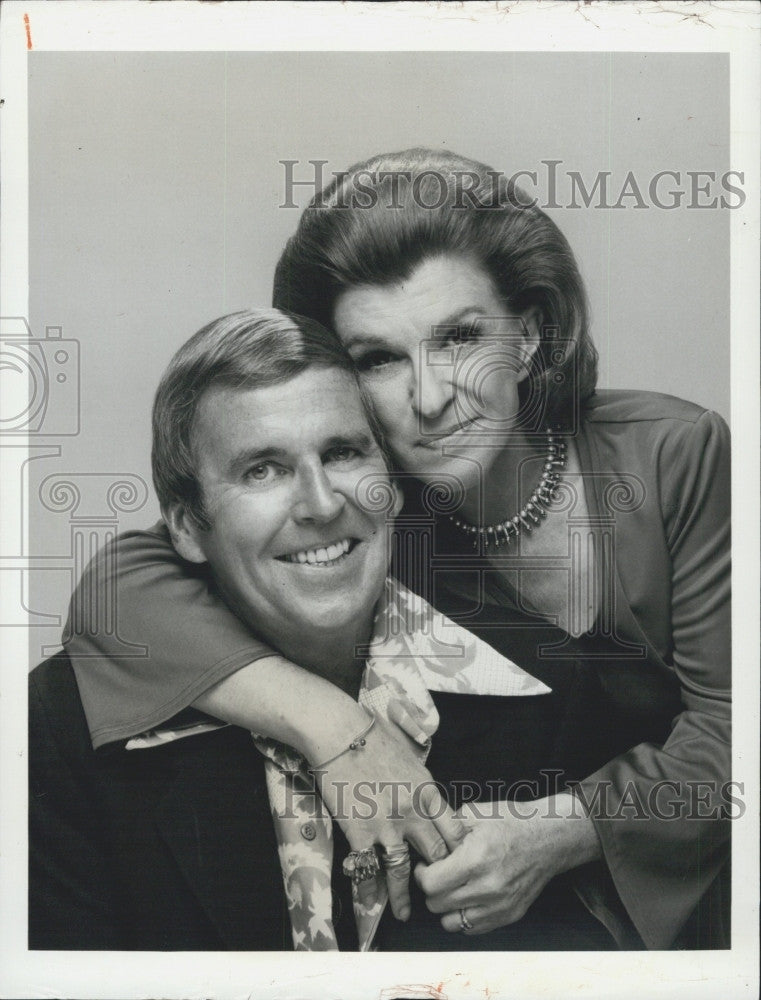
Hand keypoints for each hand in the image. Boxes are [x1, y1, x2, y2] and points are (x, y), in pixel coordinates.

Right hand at [310, 713, 466, 920]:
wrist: (339, 733)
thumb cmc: (374, 738)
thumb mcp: (412, 758)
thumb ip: (424, 785)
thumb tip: (433, 803)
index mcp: (428, 791)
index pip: (454, 831)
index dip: (459, 852)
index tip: (460, 866)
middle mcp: (411, 812)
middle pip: (435, 854)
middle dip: (439, 876)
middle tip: (439, 892)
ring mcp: (385, 825)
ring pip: (402, 870)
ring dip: (405, 895)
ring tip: (406, 913)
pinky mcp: (358, 832)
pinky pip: (367, 869)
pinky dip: (369, 890)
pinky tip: (372, 904)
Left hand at [415, 794, 600, 934]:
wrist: (549, 838)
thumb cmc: (513, 822)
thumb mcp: (476, 813)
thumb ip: (446, 827)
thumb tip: (425, 837)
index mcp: (475, 859)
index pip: (430, 883)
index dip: (422, 873)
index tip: (426, 865)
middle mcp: (487, 887)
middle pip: (436, 904)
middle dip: (431, 888)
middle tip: (439, 873)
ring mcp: (499, 906)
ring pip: (451, 922)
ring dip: (445, 906)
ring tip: (453, 887)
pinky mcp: (508, 916)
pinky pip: (472, 928)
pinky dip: (464, 916)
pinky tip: (468, 897)